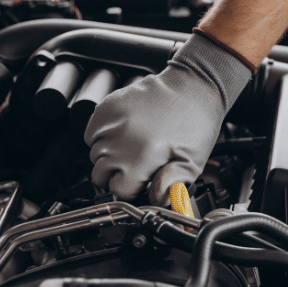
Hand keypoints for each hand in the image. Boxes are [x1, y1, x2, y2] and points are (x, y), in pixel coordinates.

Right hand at [84, 32, 253, 204]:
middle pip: (101, 175)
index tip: (142, 181)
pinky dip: (102, 136)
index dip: (132, 188)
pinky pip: (91, 132)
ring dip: (109, 155)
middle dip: (118, 174)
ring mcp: (111, 122)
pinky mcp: (107, 106)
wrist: (194, 87)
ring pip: (94, 154)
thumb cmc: (196, 123)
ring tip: (134, 145)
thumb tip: (156, 200)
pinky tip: (123, 133)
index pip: (119, 190)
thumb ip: (171, 186)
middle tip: (138, 165)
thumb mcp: (192, 162)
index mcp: (141, 158)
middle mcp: (121, 141)